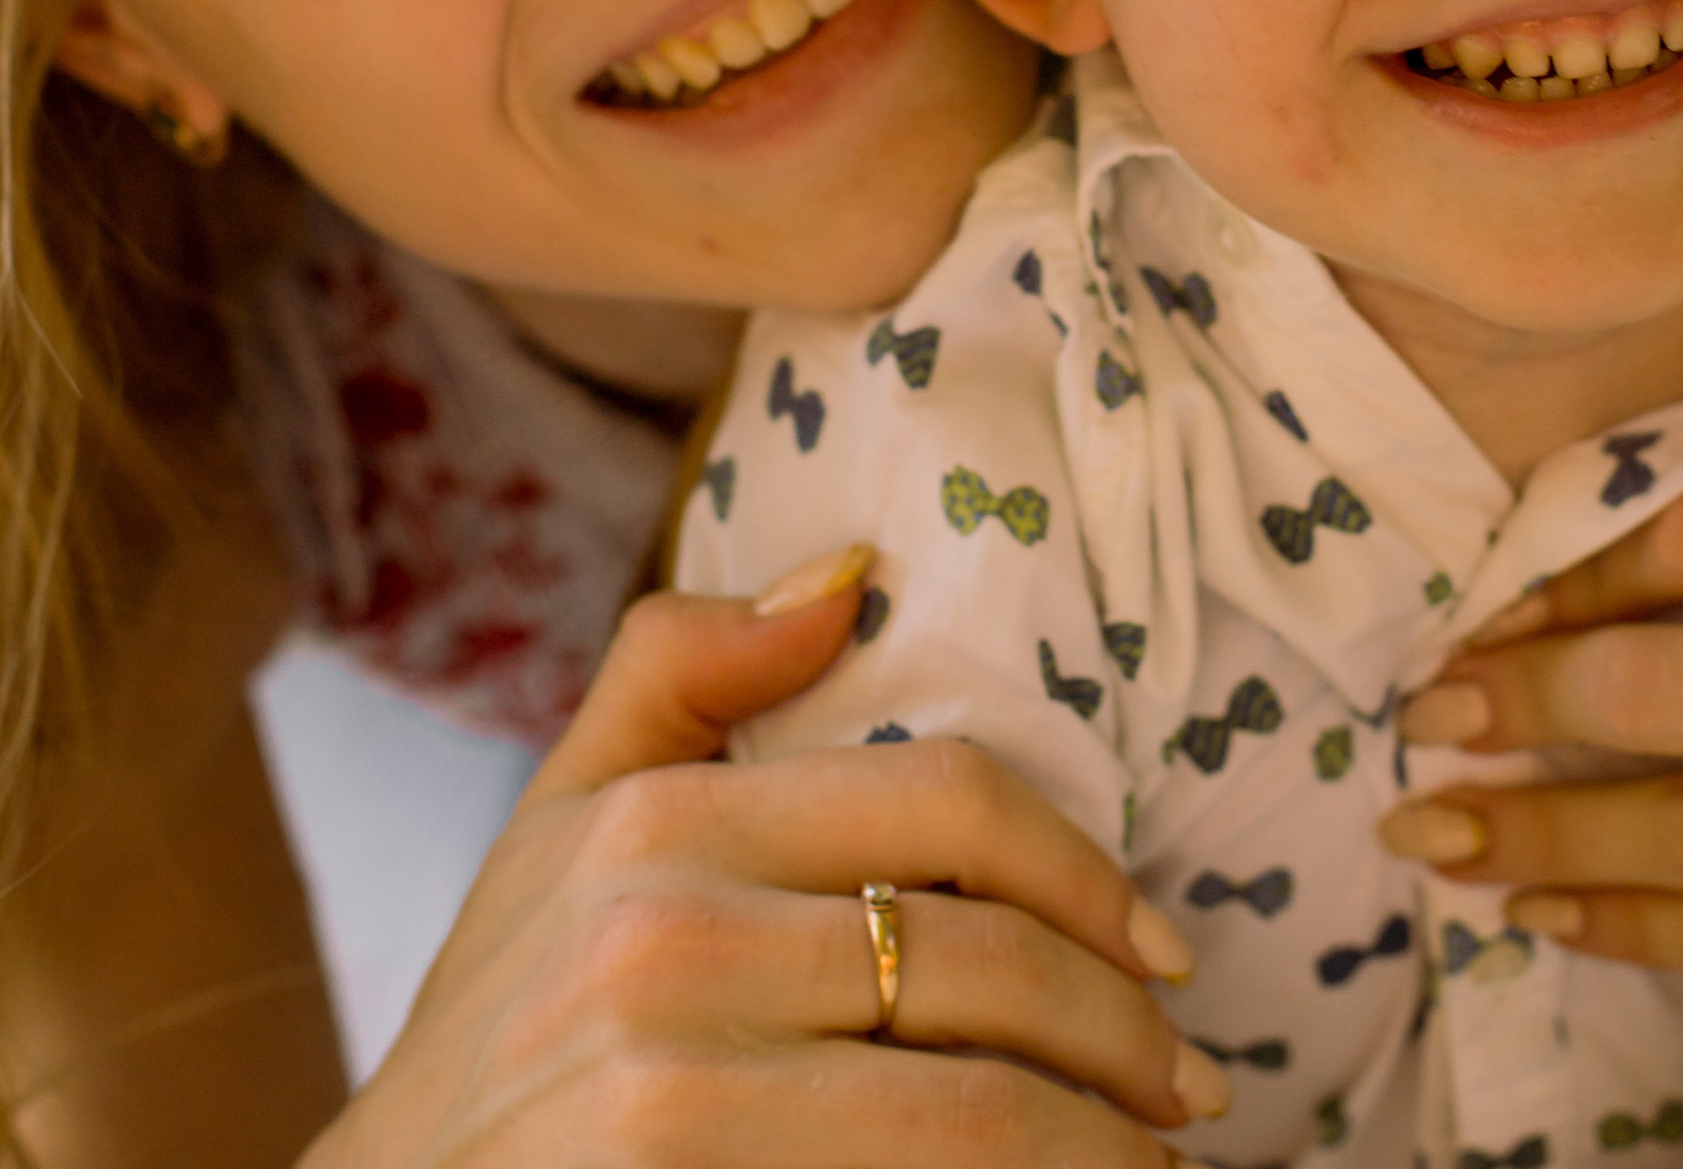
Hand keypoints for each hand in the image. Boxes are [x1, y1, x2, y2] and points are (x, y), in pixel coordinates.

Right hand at [303, 556, 1216, 1167]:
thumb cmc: (495, 1024)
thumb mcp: (560, 819)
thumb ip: (683, 664)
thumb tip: (855, 572)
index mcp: (662, 822)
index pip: (955, 806)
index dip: (1091, 874)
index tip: (1161, 946)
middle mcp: (667, 949)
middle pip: (992, 968)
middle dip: (1126, 1034)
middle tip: (1187, 1076)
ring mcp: (674, 1100)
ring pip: (982, 1112)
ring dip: (1105, 1141)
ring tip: (1156, 1154)